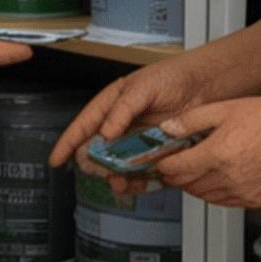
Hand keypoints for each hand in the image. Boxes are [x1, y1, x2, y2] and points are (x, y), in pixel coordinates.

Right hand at [52, 54, 210, 171]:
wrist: (204, 86)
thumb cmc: (172, 77)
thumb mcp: (141, 88)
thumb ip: (121, 110)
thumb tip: (105, 132)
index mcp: (112, 107)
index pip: (83, 126)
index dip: (68, 144)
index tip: (56, 160)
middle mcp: (122, 126)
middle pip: (98, 152)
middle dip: (95, 165)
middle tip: (99, 171)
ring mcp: (138, 142)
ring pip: (119, 167)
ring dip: (117, 177)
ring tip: (120, 182)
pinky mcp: (156, 155)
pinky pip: (142, 174)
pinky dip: (139, 182)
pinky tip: (138, 184)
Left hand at [147, 98, 260, 207]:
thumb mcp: (226, 109)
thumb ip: (192, 120)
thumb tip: (167, 129)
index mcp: (218, 154)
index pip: (177, 168)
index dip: (164, 166)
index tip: (162, 162)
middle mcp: (228, 177)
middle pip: (187, 185)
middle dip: (177, 176)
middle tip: (175, 167)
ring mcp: (241, 192)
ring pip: (203, 196)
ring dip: (194, 185)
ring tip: (197, 171)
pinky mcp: (254, 201)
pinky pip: (224, 202)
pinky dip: (214, 193)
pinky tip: (218, 179)